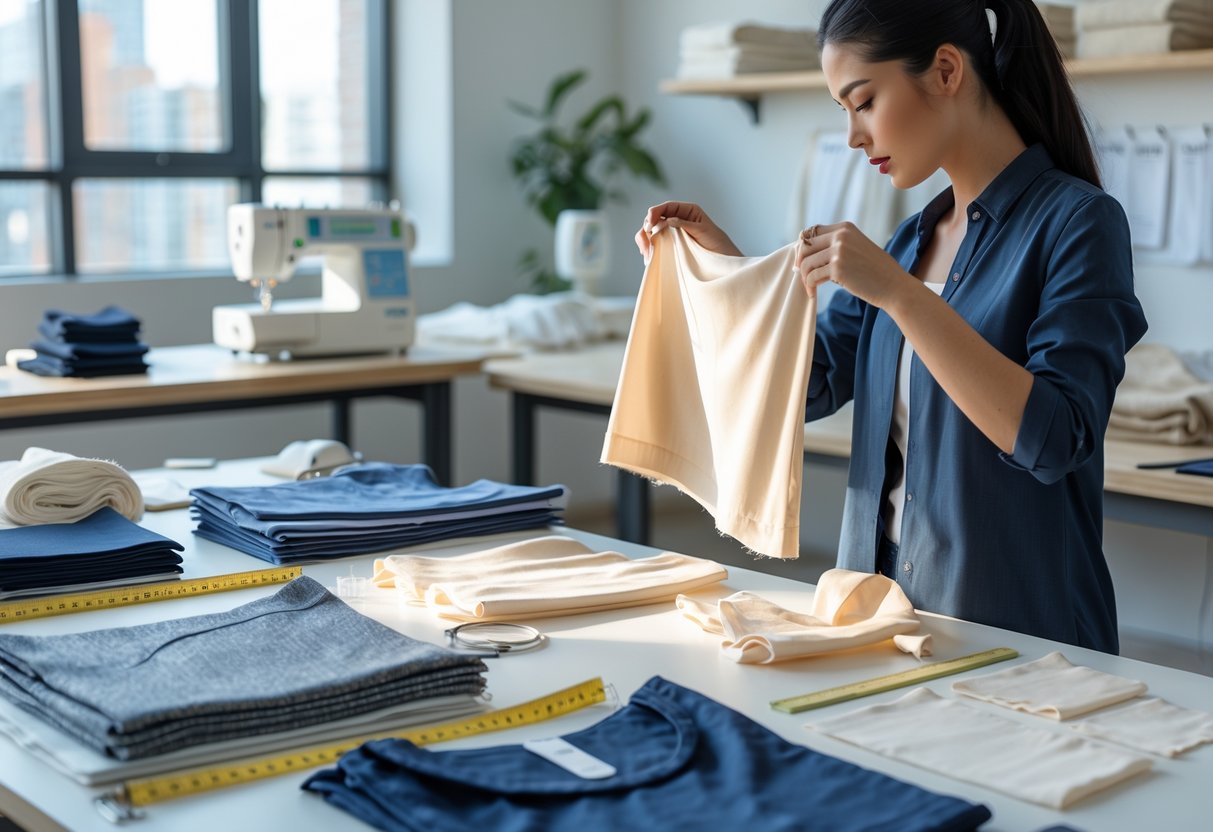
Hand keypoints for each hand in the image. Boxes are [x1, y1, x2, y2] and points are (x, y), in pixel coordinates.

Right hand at [635, 201, 742, 261]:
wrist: (722, 257)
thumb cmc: (716, 241)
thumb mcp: (702, 230)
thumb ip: (685, 223)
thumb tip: (667, 220)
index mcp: (687, 210)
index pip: (666, 207)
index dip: (654, 213)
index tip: (650, 224)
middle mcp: (677, 218)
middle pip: (655, 218)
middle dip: (647, 227)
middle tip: (646, 241)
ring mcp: (672, 231)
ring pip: (651, 230)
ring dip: (645, 239)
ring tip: (646, 252)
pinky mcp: (670, 243)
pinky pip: (654, 242)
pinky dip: (648, 247)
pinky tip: (648, 256)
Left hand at [794, 222, 911, 306]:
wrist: (894, 286)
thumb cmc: (874, 272)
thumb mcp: (856, 249)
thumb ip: (835, 247)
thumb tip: (804, 256)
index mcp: (845, 228)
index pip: (811, 232)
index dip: (802, 248)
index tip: (803, 262)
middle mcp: (841, 235)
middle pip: (805, 247)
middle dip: (800, 263)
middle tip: (804, 277)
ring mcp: (839, 251)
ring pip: (806, 263)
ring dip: (804, 277)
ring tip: (810, 288)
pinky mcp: (838, 268)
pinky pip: (812, 277)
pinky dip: (809, 287)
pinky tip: (812, 294)